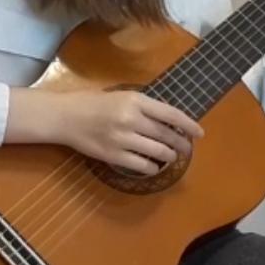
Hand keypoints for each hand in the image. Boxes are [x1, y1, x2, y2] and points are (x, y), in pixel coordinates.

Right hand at [54, 90, 203, 174]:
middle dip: (181, 144)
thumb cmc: (93, 103)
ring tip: (170, 157)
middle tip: (186, 148)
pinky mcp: (114, 156)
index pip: (171, 114)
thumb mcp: (121, 96)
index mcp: (135, 100)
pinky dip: (152, 168)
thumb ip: (143, 107)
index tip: (199, 133)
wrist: (65, 117)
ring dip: (168, 156)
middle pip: (167, 135)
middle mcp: (131, 119)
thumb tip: (169, 121)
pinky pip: (142, 166)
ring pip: (158, 152)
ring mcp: (123, 139)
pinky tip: (153, 166)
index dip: (189, 125)